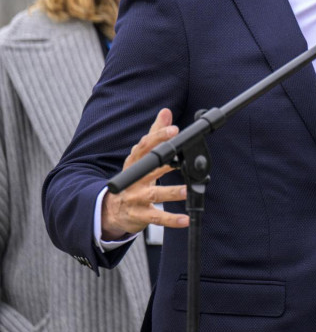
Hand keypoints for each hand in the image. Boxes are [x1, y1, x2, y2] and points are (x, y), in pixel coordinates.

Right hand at [100, 108, 188, 239]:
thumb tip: (165, 112)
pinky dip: (171, 220)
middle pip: (150, 169)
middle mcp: (134, 179)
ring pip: (154, 194)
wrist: (111, 210)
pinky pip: (157, 217)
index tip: (174, 129)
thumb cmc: (133, 178)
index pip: (145, 146)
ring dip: (172, 192)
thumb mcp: (141, 156)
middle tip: (182, 158)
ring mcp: (136, 197)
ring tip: (187, 190)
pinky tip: (185, 219)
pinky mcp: (140, 215)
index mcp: (135, 161)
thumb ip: (154, 134)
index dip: (159, 137)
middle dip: (165, 164)